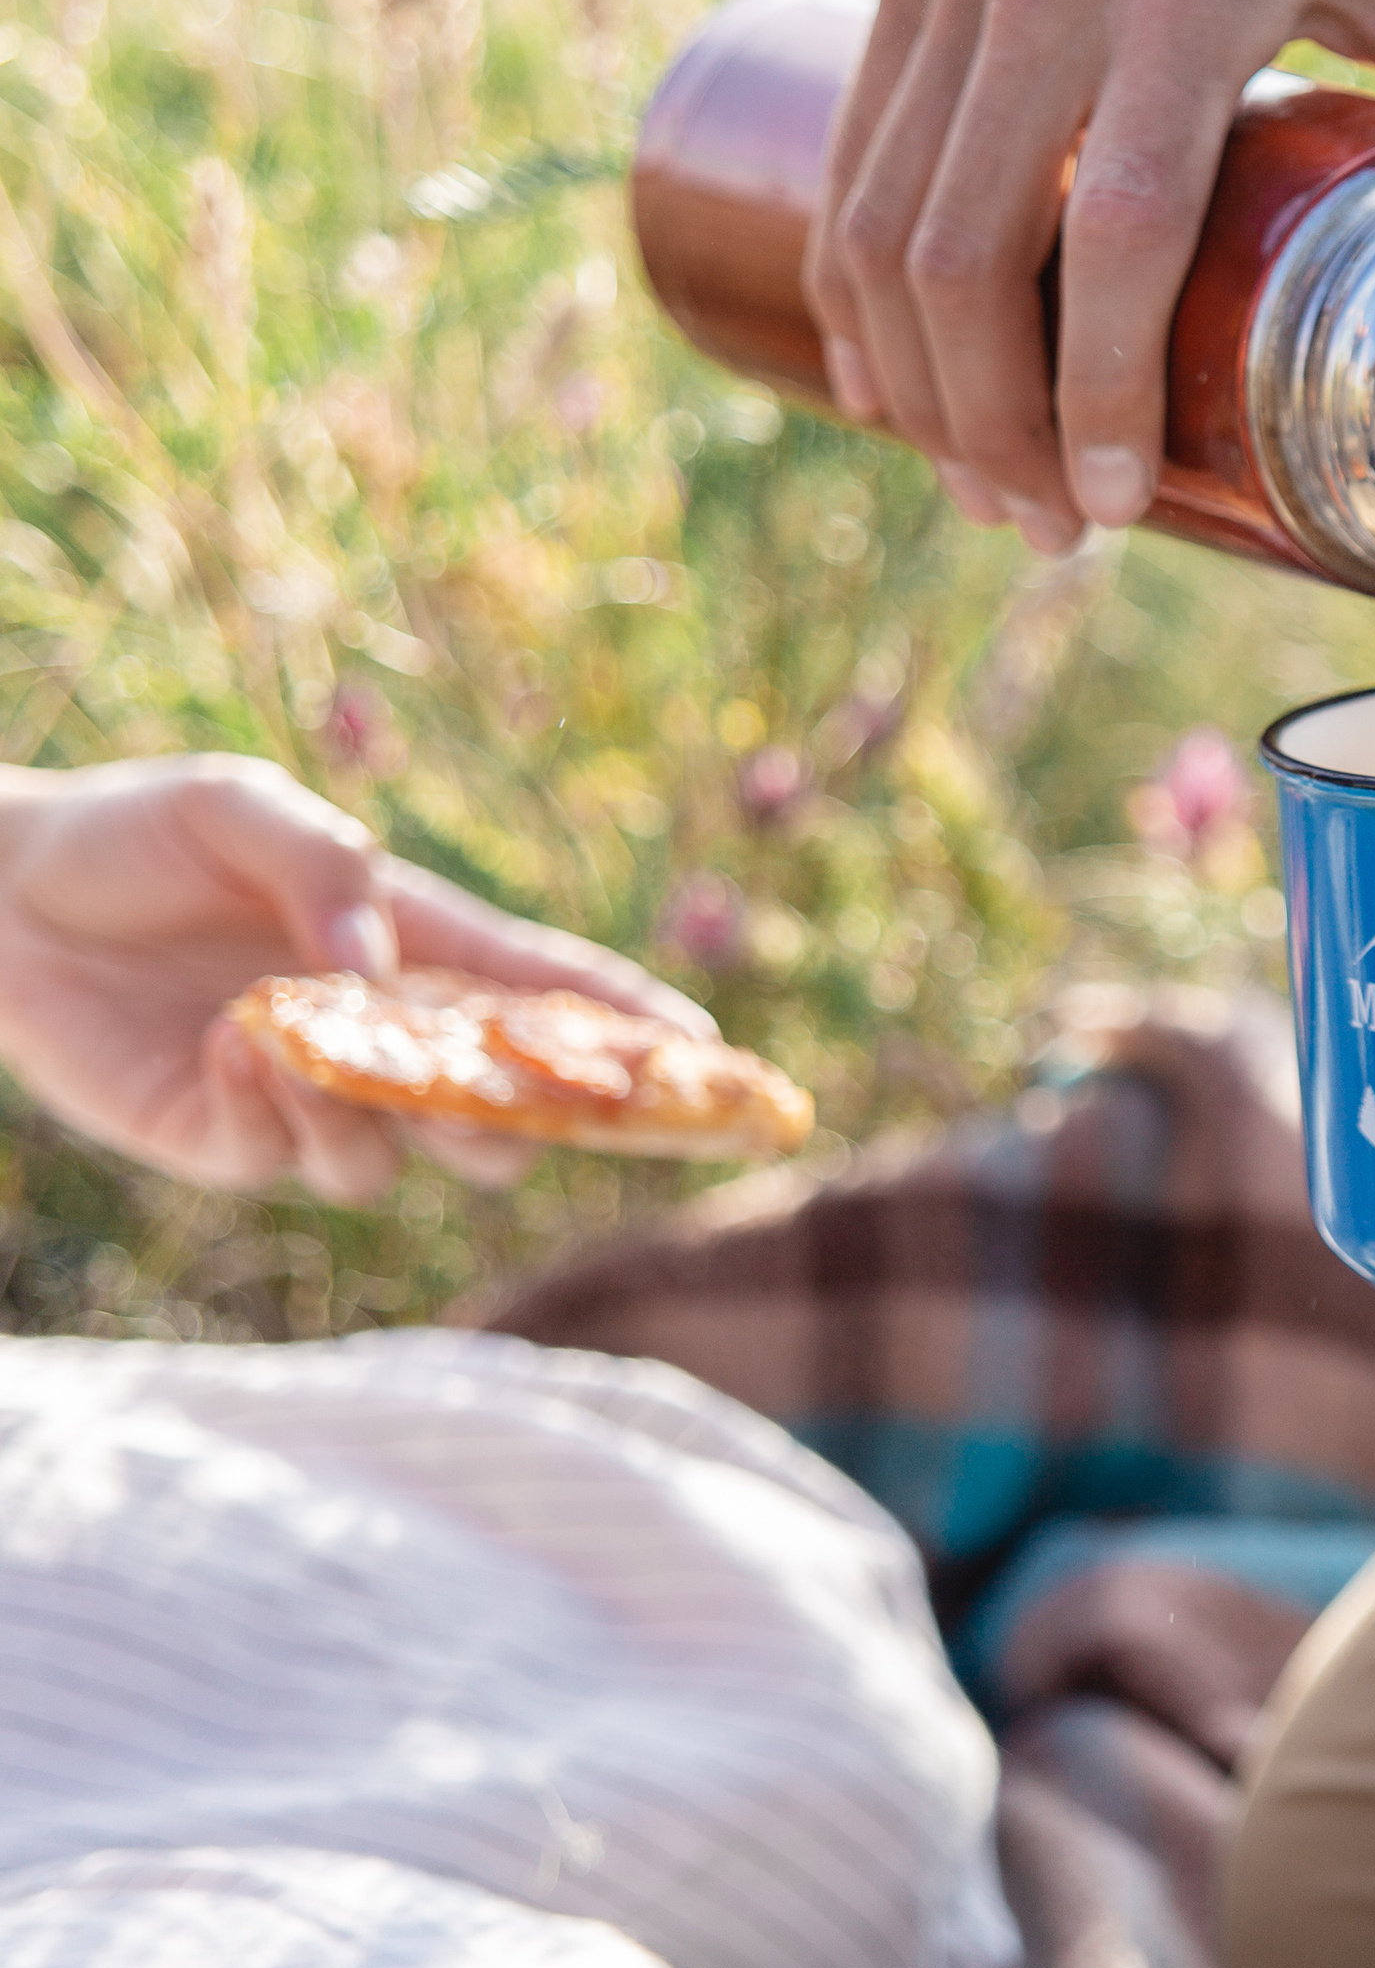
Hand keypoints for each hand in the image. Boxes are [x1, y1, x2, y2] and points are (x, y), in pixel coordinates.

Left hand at [0, 753, 709, 1201]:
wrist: (6, 891)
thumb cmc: (141, 833)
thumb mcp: (239, 805)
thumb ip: (320, 866)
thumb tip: (381, 970)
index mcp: (415, 945)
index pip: (546, 996)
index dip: (633, 1030)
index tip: (710, 1056)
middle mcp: (380, 1038)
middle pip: (502, 1117)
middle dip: (527, 1119)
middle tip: (514, 1095)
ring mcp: (308, 1100)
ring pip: (401, 1162)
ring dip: (379, 1113)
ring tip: (308, 1039)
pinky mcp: (227, 1141)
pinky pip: (288, 1159)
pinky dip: (274, 1103)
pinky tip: (230, 1042)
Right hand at [804, 0, 1374, 550]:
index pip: (1112, 226)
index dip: (1094, 388)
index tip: (1111, 506)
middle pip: (960, 247)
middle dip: (988, 424)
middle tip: (1049, 532)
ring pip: (879, 211)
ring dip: (912, 375)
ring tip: (976, 481)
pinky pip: (855, 146)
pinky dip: (855, 278)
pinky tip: (888, 372)